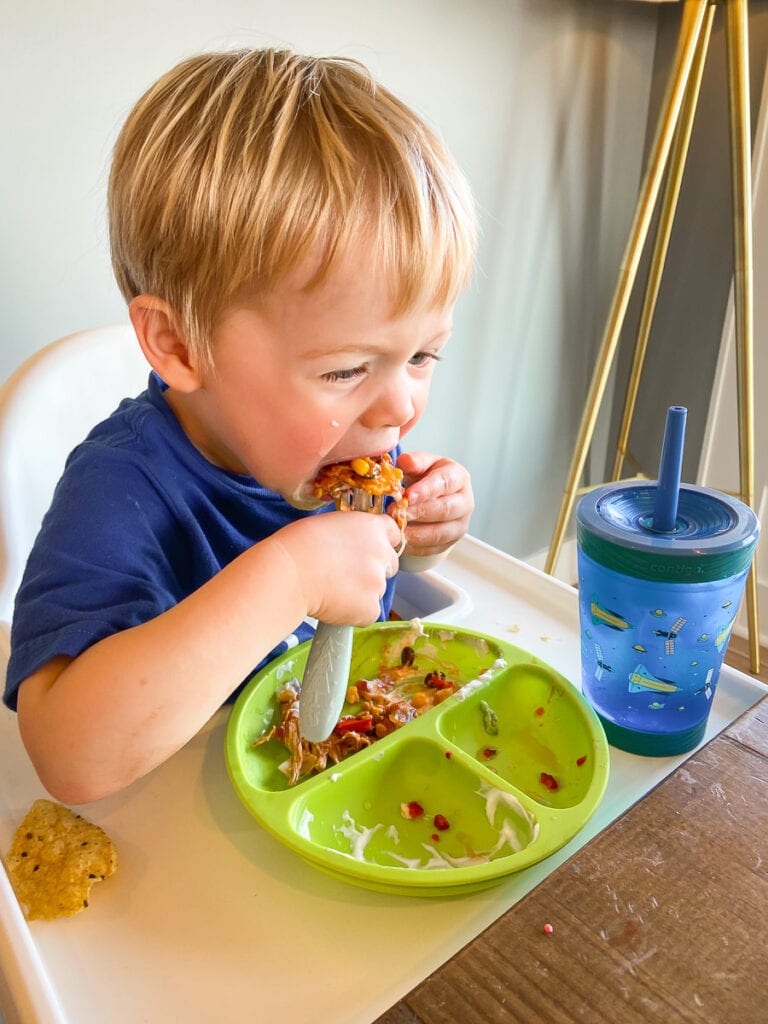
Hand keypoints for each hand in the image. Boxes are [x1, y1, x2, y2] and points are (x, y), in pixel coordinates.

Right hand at [276, 511, 401, 624]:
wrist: (289, 574)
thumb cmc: (299, 545)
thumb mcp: (331, 524)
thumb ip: (352, 534)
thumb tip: (352, 547)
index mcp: (373, 528)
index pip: (393, 534)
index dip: (381, 543)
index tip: (368, 550)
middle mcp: (382, 554)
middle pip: (389, 565)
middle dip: (373, 570)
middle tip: (346, 575)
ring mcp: (378, 583)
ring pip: (376, 590)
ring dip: (361, 592)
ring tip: (331, 590)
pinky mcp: (371, 608)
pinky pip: (367, 613)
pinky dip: (353, 613)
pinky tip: (332, 604)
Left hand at [396, 452, 473, 557]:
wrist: (433, 497)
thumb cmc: (426, 477)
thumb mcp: (421, 464)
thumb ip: (414, 461)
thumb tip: (405, 461)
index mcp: (458, 477)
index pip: (445, 483)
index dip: (426, 490)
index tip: (407, 496)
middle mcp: (465, 501)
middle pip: (445, 510)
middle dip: (419, 512)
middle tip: (397, 512)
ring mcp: (460, 524)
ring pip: (441, 533)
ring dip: (416, 533)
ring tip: (396, 528)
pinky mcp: (451, 542)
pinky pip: (434, 548)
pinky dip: (416, 546)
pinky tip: (401, 540)